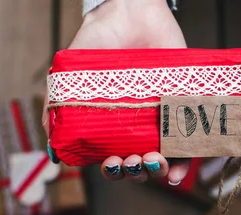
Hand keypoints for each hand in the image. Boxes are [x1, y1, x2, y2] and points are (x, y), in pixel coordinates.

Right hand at [69, 0, 189, 183]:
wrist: (131, 11)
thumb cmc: (99, 40)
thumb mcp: (69, 74)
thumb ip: (56, 107)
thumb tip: (51, 146)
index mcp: (111, 125)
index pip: (113, 160)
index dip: (112, 171)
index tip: (109, 163)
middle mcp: (137, 126)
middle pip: (137, 165)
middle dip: (133, 172)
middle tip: (130, 162)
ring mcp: (161, 118)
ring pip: (163, 159)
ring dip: (157, 170)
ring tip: (151, 160)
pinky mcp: (184, 107)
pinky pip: (189, 143)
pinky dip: (184, 162)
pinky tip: (175, 171)